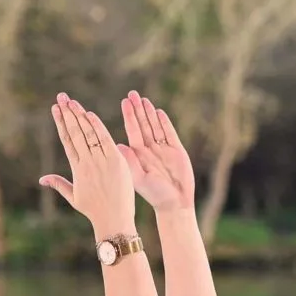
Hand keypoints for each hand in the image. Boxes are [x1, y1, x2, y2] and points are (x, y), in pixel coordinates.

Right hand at [38, 94, 137, 233]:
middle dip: (67, 114)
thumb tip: (41, 179)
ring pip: (87, 134)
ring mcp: (100, 161)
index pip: (67, 140)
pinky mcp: (115, 161)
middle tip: (61, 97)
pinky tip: (89, 114)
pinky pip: (104, 140)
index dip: (61, 123)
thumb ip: (59, 184)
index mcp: (77, 169)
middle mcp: (86, 163)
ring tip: (71, 101)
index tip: (55, 109)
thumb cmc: (95, 210)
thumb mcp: (74, 197)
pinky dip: (97, 127)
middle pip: (74, 133)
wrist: (113, 220)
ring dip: (79, 116)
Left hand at [117, 91, 198, 215]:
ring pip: (155, 126)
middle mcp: (149, 149)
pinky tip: (159, 112)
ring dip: (150, 113)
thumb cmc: (154, 194)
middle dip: (138, 109)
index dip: (129, 116)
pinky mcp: (177, 150)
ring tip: (144, 99)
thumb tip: (119, 145)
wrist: (174, 203)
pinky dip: (164, 123)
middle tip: (132, 93)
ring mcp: (163, 148)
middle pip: (143, 124)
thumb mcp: (138, 179)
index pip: (132, 130)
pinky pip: (169, 133)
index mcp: (138, 154)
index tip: (124, 102)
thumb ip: (130, 162)